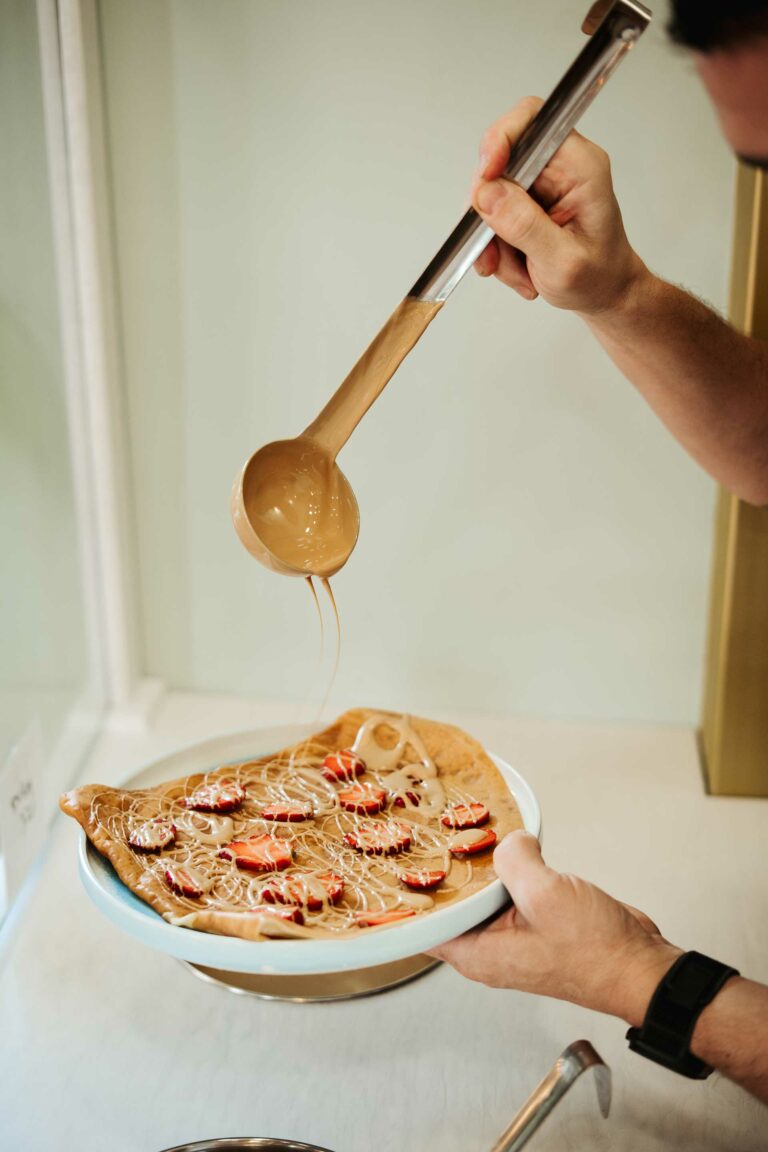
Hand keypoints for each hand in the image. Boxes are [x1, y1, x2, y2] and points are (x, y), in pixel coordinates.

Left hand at [428, 830, 681, 1025]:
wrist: (641, 966)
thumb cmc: (596, 950)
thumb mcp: (546, 895)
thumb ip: (515, 860)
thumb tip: (510, 841)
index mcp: (477, 953)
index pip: (421, 928)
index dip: (403, 898)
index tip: (389, 865)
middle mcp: (488, 948)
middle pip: (449, 905)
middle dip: (440, 871)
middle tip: (425, 830)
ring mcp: (512, 935)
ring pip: (481, 894)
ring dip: (478, 865)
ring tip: (460, 827)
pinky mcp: (534, 922)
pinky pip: (509, 890)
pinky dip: (507, 869)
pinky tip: (507, 843)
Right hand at [471, 97, 646, 314]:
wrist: (604, 294)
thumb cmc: (598, 277)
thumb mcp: (563, 260)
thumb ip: (525, 225)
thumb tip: (487, 193)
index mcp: (579, 166)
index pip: (532, 120)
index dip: (500, 141)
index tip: (485, 179)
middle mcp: (558, 167)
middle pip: (499, 164)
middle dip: (489, 214)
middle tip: (495, 256)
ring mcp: (539, 185)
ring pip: (489, 196)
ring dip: (493, 240)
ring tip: (520, 272)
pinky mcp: (524, 203)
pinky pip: (491, 216)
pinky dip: (495, 248)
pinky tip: (518, 269)